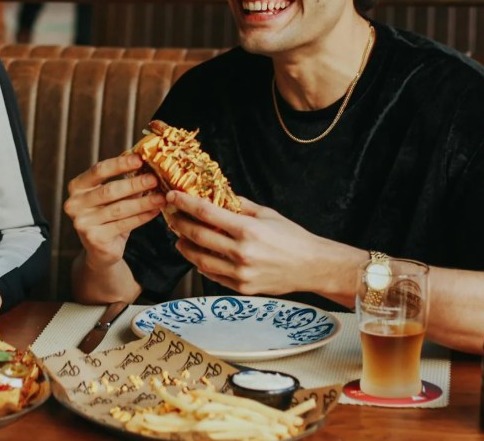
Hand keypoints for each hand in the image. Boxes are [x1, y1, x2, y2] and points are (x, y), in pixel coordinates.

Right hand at [64, 153, 166, 265]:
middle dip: (134, 184)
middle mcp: (74, 204)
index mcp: (77, 187)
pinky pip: (123, 225)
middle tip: (154, 179)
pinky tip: (155, 211)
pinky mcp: (94, 238)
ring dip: (143, 202)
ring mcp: (82, 222)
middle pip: (109, 190)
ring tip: (161, 197)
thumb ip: (122, 180)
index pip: (98, 170)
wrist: (100, 250)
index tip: (140, 159)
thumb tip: (146, 163)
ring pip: (118, 209)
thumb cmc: (107, 216)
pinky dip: (141, 217)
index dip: (120, 164)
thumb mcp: (111, 196)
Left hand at [166, 193, 360, 296]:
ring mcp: (240, 273)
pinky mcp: (241, 288)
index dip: (185, 203)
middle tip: (171, 217)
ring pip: (199, 259)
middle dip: (179, 224)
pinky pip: (212, 275)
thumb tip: (217, 196)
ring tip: (179, 237)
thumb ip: (240, 206)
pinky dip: (201, 264)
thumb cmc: (292, 238)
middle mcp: (241, 252)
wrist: (312, 267)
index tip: (173, 196)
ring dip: (184, 246)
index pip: (206, 213)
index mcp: (248, 229)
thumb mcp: (267, 214)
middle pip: (197, 235)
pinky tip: (198, 255)